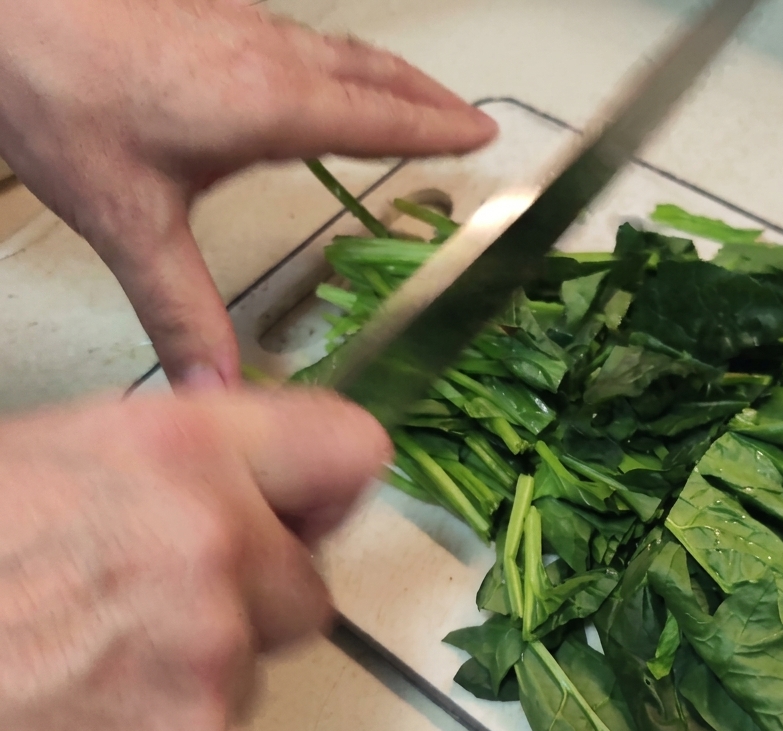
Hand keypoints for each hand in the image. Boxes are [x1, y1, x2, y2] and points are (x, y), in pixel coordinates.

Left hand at [0, 0, 496, 387]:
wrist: (1, 5)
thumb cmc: (62, 98)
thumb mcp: (128, 220)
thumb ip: (179, 308)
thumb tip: (215, 389)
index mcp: (271, 105)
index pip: (378, 119)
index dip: (434, 129)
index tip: (483, 135)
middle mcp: (269, 55)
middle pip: (375, 73)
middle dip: (429, 96)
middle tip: (469, 117)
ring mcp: (239, 23)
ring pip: (340, 48)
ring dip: (389, 74)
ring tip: (415, 94)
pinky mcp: (208, 11)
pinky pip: (302, 37)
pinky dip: (340, 60)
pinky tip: (316, 75)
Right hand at [0, 387, 388, 730]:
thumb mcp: (43, 459)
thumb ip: (171, 460)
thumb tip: (247, 470)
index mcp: (174, 451)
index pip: (345, 450)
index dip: (328, 485)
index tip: (311, 509)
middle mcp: (209, 544)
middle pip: (310, 584)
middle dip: (252, 596)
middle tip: (160, 600)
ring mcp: (206, 658)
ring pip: (257, 665)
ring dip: (203, 665)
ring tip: (89, 658)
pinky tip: (80, 711)